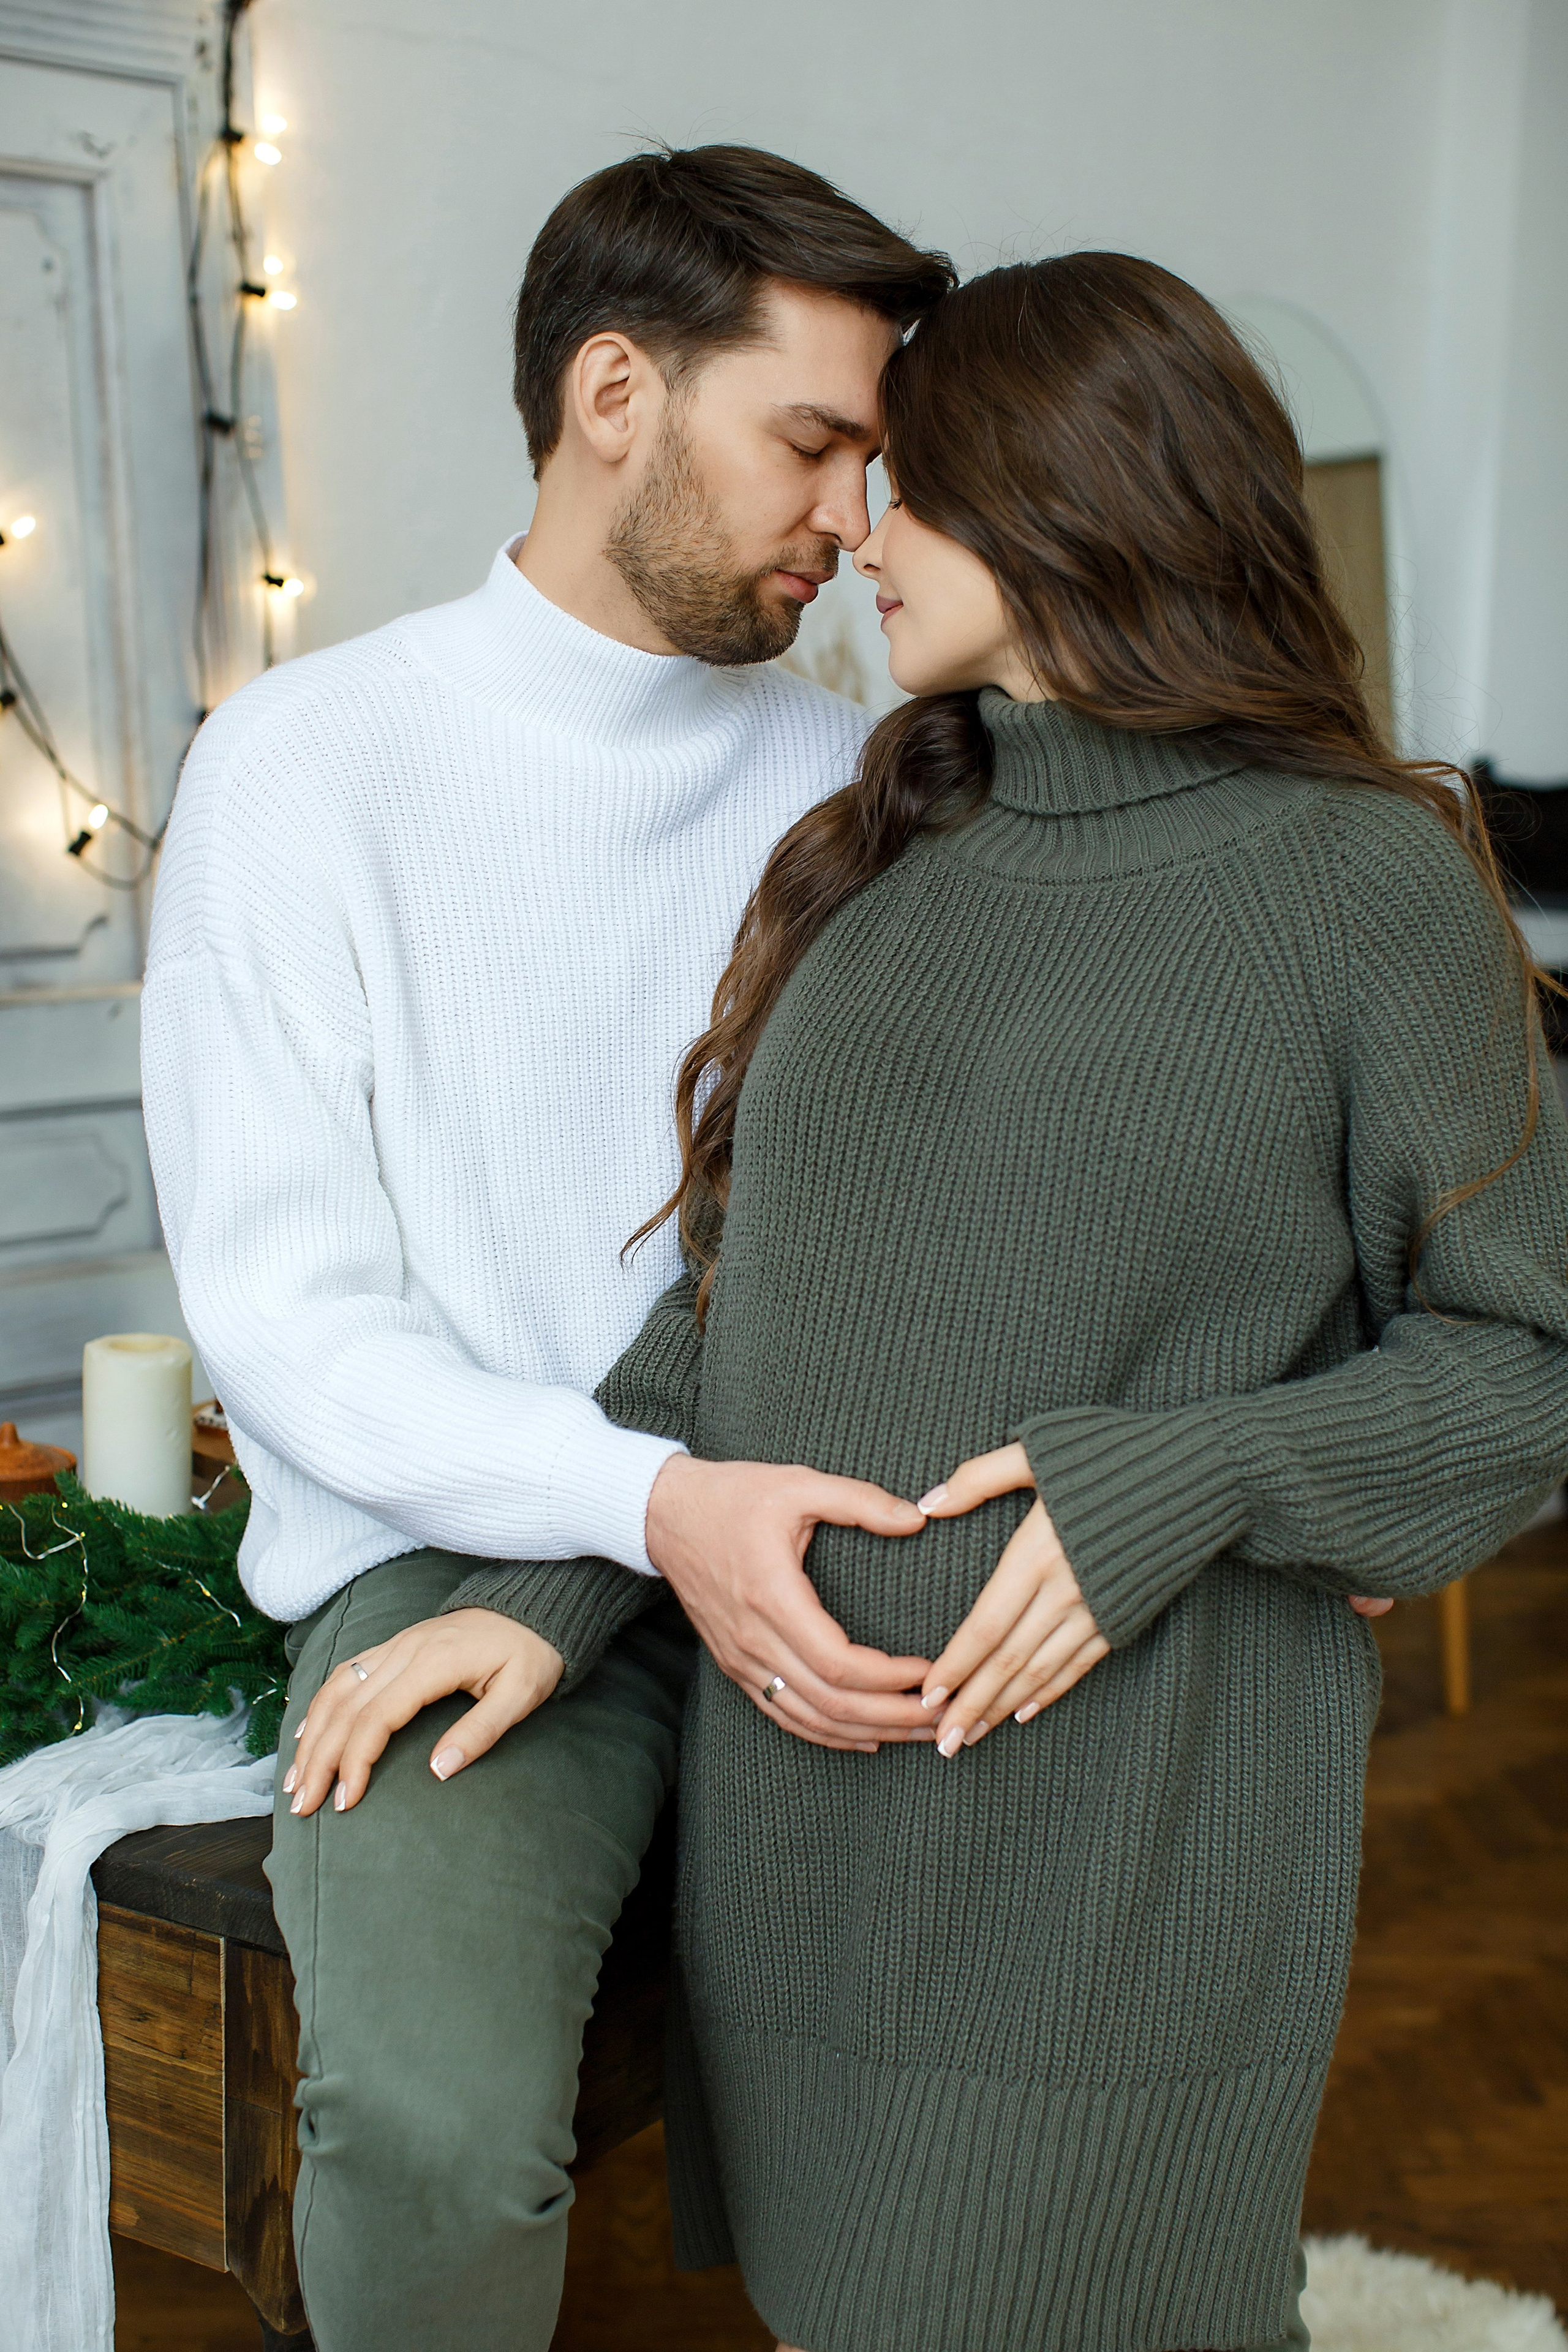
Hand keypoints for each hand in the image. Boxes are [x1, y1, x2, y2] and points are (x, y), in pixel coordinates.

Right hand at [283, 1609, 563, 1816]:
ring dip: (311, 1735)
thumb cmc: (530, 1653)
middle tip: (302, 1806)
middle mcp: (405, 1650)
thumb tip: (439, 1770)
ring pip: (337, 1689)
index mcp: (433, 1663)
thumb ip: (481, 1731)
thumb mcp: (522, 1694)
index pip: (377, 1717)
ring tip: (295, 1779)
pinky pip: (346, 1673)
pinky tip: (308, 1733)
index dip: (354, 1762)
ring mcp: (396, 1645)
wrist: (531, 1608)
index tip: (345, 1802)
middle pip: (346, 1708)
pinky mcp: (395, 1645)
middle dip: (319, 1760)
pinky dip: (321, 1705)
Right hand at [646, 1454, 933, 1752]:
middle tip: (943, 1715)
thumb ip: (859, 1500)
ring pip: (810, 1720)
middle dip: (893, 1717)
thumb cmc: (733, 1496)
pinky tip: (865, 1737)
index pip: (838, 1664)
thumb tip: (918, 1517)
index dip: (890, 1678)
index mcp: (772, 1596)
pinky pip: (784, 1714)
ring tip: (918, 1732)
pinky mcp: (735, 1665)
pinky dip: (828, 1734)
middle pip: (831, 1704)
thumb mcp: (798, 1484)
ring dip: (868, 1733)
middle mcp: (753, 1638)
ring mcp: (741, 1659)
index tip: (931, 1670)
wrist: (664, 1515)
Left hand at [917, 1449, 1395, 1756]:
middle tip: (941, 1742)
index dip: (957, 1664)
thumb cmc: (1113, 1452)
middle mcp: (1066, 1589)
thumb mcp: (1039, 1449)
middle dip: (972, 1705)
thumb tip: (928, 1504)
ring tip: (969, 1738)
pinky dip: (1050, 1692)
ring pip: (1041, 1671)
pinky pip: (1080, 1664)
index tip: (928, 1695)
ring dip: (1002, 1707)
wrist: (1201, 1472)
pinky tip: (1023, 1713)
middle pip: (1009, 1660)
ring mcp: (1098, 1608)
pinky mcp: (1124, 1616)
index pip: (987, 1624)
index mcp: (1038, 1551)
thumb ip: (980, 1477)